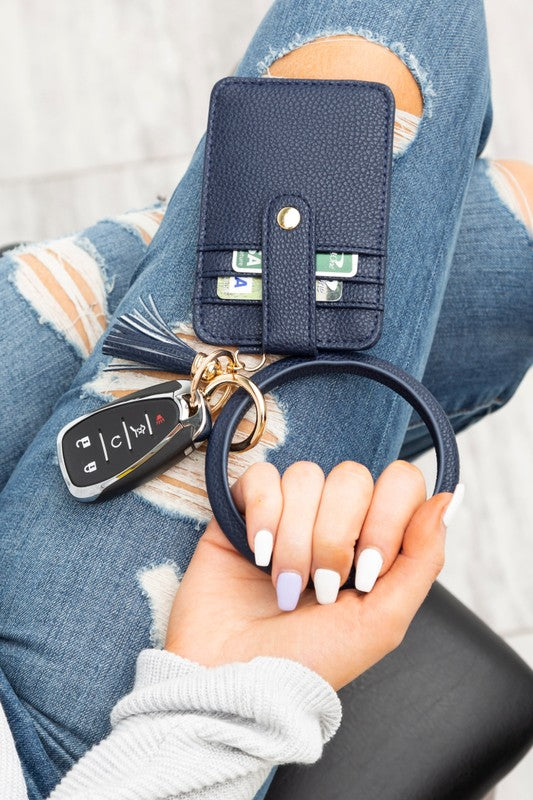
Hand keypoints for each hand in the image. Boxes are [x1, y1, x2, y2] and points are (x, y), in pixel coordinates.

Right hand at [165, 460, 457, 689]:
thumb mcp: (381, 622)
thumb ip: (422, 559)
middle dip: (335, 536)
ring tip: (284, 584)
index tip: (367, 570)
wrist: (235, 679)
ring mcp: (289, 511)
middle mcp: (334, 521)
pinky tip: (257, 555)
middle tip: (322, 585)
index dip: (386, 519)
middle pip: (351, 478)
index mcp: (373, 542)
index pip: (399, 484)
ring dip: (295, 537)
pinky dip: (263, 516)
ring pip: (306, 476)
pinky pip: (261, 477)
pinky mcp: (245, 509)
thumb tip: (447, 498)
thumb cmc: (309, 661)